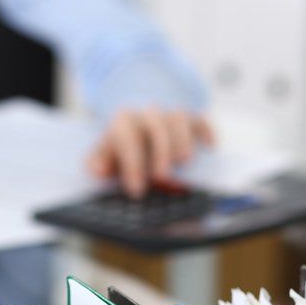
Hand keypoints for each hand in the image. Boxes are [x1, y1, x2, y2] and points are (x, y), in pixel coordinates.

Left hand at [87, 108, 213, 197]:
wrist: (137, 125)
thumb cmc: (120, 148)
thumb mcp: (103, 154)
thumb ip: (97, 163)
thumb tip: (98, 170)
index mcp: (124, 122)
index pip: (128, 138)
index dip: (132, 164)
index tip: (136, 190)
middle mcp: (148, 114)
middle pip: (156, 125)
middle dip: (160, 151)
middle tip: (161, 178)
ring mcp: (171, 115)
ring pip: (179, 118)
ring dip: (182, 140)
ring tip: (183, 163)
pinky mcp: (192, 120)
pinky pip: (201, 120)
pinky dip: (206, 132)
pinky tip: (209, 148)